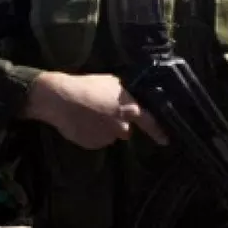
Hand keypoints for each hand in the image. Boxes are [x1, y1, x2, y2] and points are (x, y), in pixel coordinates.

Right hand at [24, 72, 167, 148]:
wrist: (61, 98)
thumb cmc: (88, 87)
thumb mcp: (112, 83)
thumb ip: (126, 95)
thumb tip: (131, 99)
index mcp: (130, 108)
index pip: (150, 122)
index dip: (158, 132)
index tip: (166, 140)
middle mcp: (122, 126)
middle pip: (126, 131)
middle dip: (118, 125)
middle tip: (104, 114)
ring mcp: (107, 137)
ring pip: (110, 136)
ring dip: (104, 130)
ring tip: (89, 116)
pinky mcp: (93, 144)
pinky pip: (96, 141)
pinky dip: (91, 135)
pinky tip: (82, 123)